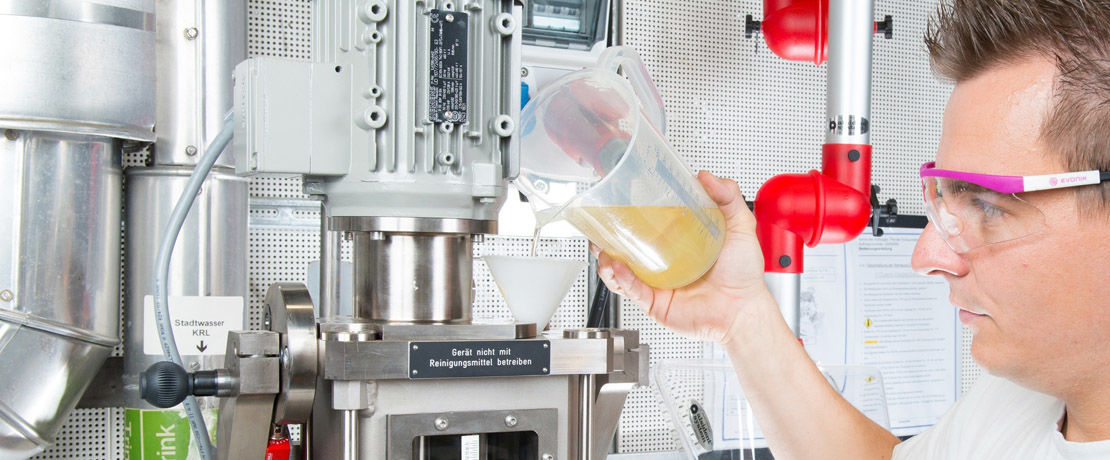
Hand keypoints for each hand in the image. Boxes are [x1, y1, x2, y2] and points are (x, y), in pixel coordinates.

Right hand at [594, 171, 771, 343]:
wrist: (743, 309)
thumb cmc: (742, 275)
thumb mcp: (740, 226)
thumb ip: (728, 197)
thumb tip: (707, 177)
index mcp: (677, 242)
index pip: (646, 225)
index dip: (629, 215)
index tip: (619, 202)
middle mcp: (662, 262)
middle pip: (624, 247)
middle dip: (606, 237)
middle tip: (601, 225)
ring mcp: (656, 282)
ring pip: (618, 271)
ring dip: (606, 259)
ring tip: (603, 248)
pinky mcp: (653, 302)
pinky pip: (630, 290)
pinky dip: (621, 278)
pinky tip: (618, 267)